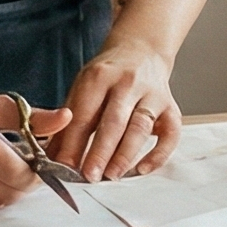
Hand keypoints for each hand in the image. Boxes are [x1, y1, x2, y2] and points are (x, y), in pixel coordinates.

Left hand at [55, 37, 182, 180]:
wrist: (142, 50)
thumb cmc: (108, 75)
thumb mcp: (83, 87)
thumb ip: (70, 120)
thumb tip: (55, 157)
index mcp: (100, 76)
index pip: (84, 114)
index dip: (73, 142)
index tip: (63, 166)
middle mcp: (128, 83)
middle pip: (114, 121)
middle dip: (100, 152)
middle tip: (89, 176)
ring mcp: (153, 94)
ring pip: (140, 127)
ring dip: (125, 154)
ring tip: (111, 175)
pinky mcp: (171, 107)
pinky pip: (171, 134)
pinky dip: (158, 154)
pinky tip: (142, 169)